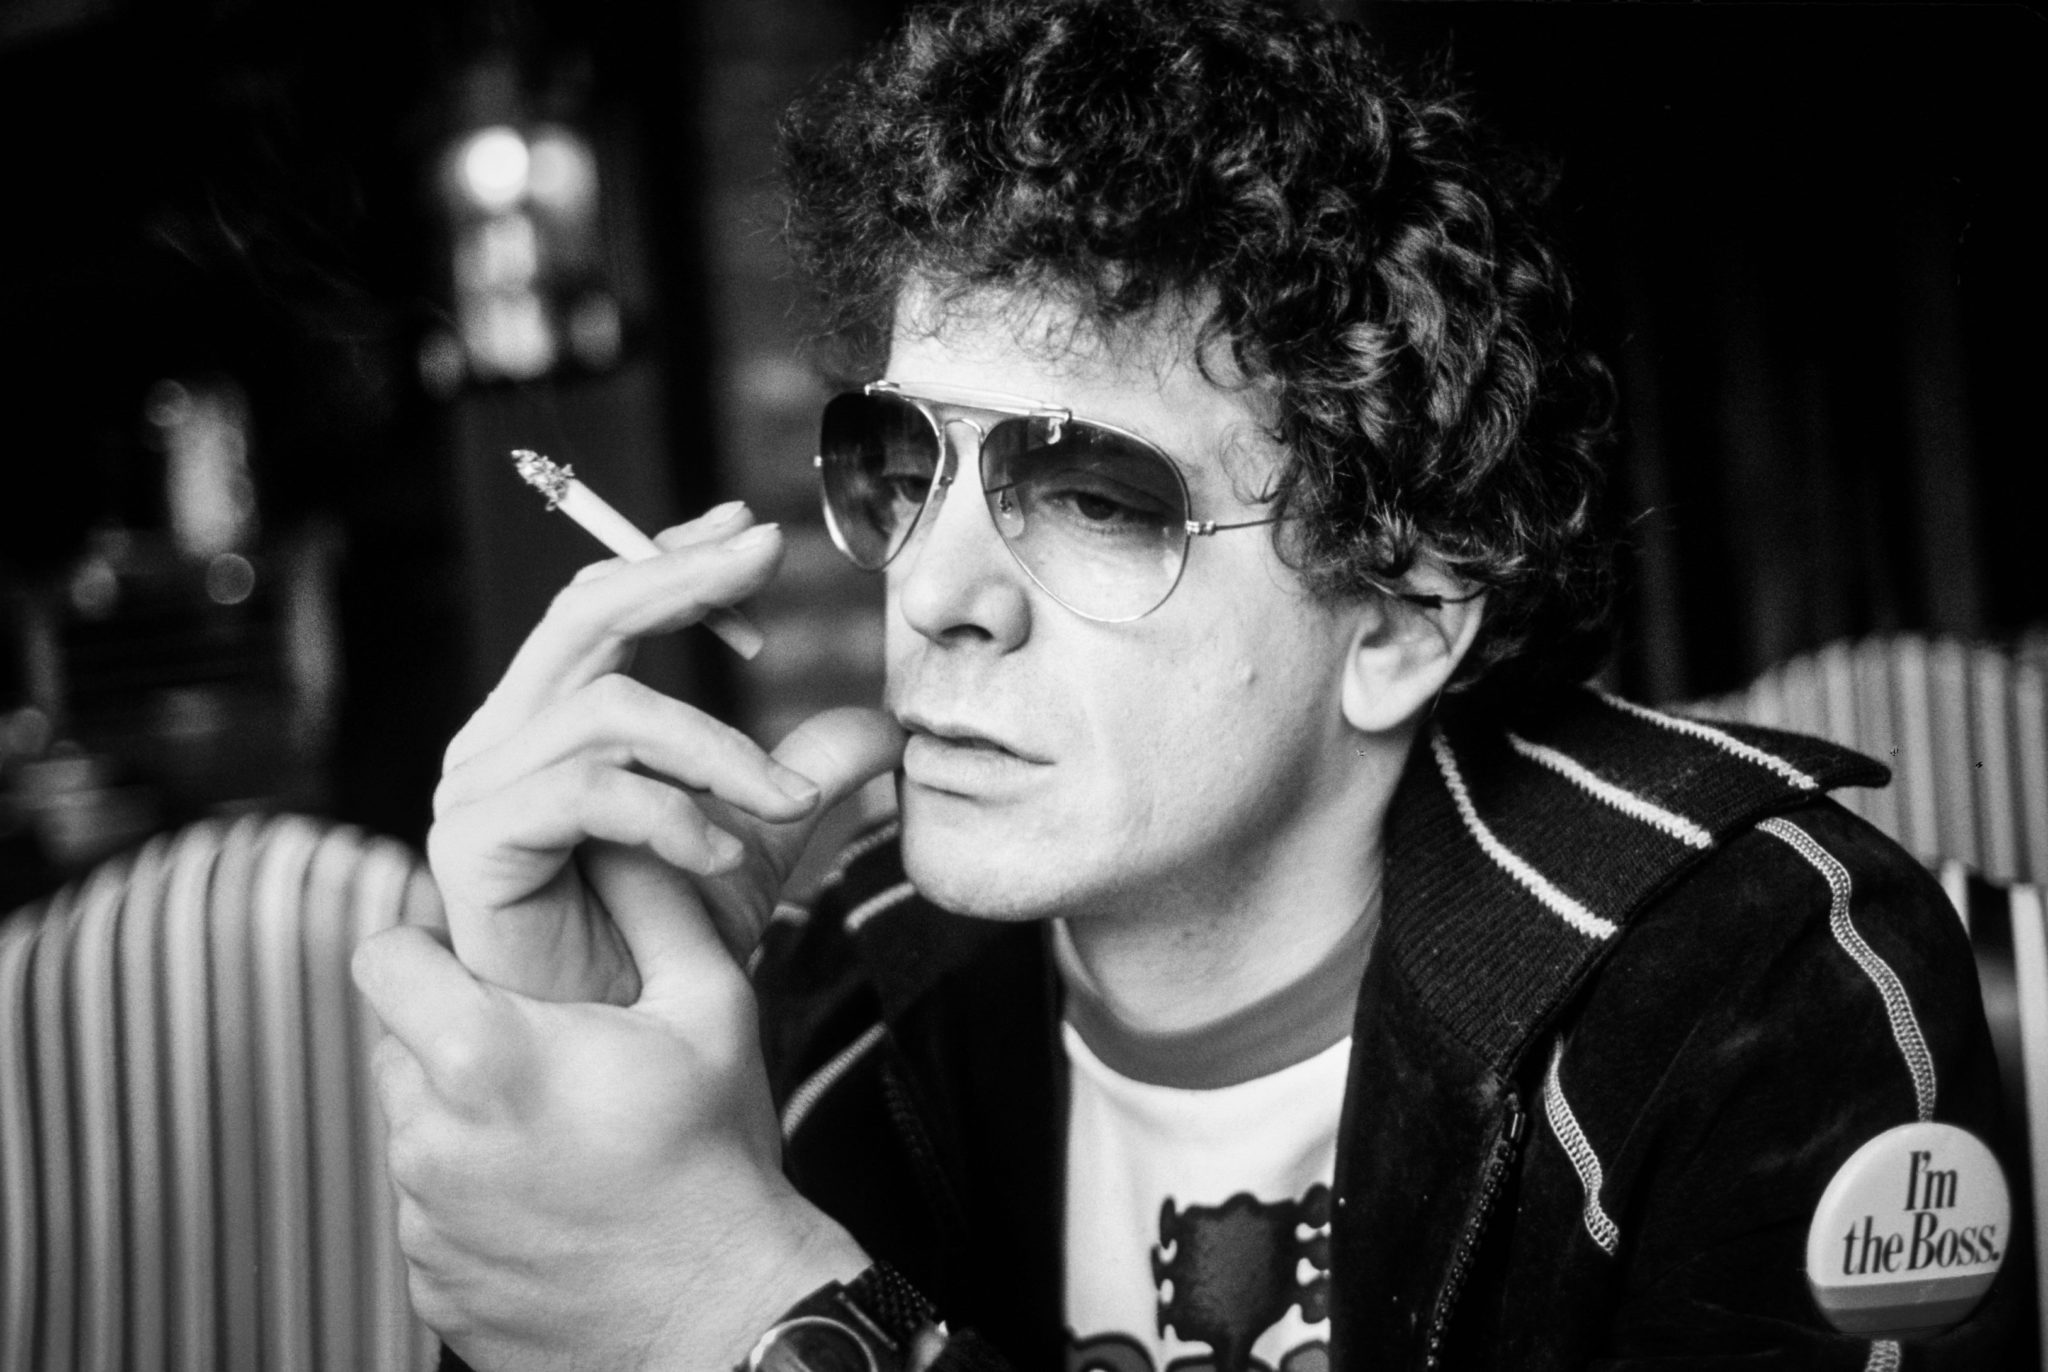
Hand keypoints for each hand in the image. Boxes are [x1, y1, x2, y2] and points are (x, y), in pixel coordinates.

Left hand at [352, 865, 870, 1370]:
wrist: (724, 1316)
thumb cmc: (719, 1158)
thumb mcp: (709, 1005)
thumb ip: (652, 902)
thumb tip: (615, 837)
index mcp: (484, 1057)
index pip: (384, 955)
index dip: (425, 946)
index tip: (476, 962)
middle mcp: (430, 1141)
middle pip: (398, 1045)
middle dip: (454, 1034)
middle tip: (545, 1053)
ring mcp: (423, 1223)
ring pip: (414, 1131)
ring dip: (467, 1118)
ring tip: (563, 1134)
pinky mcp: (431, 1286)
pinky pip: (431, 1210)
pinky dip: (478, 1196)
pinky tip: (558, 1200)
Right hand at [427, 502, 904, 1001]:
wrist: (610, 1052)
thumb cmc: (658, 947)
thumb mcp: (753, 844)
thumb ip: (801, 776)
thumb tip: (883, 725)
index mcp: (552, 718)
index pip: (601, 602)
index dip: (671, 555)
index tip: (753, 533)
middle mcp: (503, 738)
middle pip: (585, 615)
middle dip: (681, 577)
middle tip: (766, 556)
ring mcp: (478, 788)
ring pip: (608, 711)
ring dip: (720, 752)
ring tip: (789, 808)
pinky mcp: (474, 846)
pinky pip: (586, 793)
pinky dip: (673, 816)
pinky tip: (724, 857)